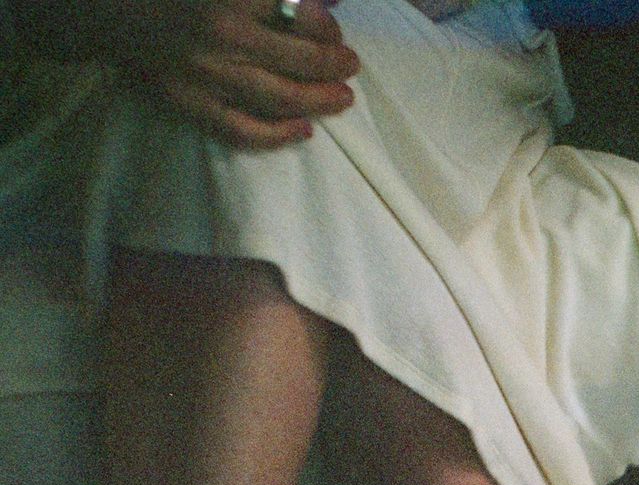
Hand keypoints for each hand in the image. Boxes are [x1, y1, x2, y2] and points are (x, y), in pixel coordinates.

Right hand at [112, 0, 361, 148]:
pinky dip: (279, 135)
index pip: (299, 13)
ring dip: (321, 100)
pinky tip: (304, 130)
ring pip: (282, 98)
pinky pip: (244, 131)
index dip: (326, 25)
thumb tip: (323, 1)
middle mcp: (221, 35)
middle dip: (335, 64)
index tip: (333, 31)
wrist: (105, 11)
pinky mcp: (190, 105)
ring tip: (342, 98)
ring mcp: (206, 75)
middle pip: (301, 60)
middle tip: (350, 65)